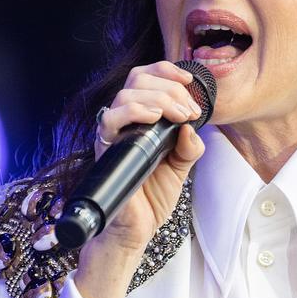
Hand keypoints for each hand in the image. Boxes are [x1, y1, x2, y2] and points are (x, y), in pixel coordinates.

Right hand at [74, 61, 204, 297]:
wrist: (138, 227)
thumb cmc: (154, 194)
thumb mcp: (183, 165)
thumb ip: (191, 145)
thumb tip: (191, 127)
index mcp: (143, 117)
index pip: (147, 77)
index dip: (166, 70)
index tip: (190, 80)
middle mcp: (125, 120)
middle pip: (138, 80)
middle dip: (170, 88)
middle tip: (189, 110)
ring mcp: (114, 132)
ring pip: (126, 94)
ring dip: (159, 98)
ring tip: (179, 116)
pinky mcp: (105, 147)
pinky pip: (109, 119)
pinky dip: (133, 111)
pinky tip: (153, 118)